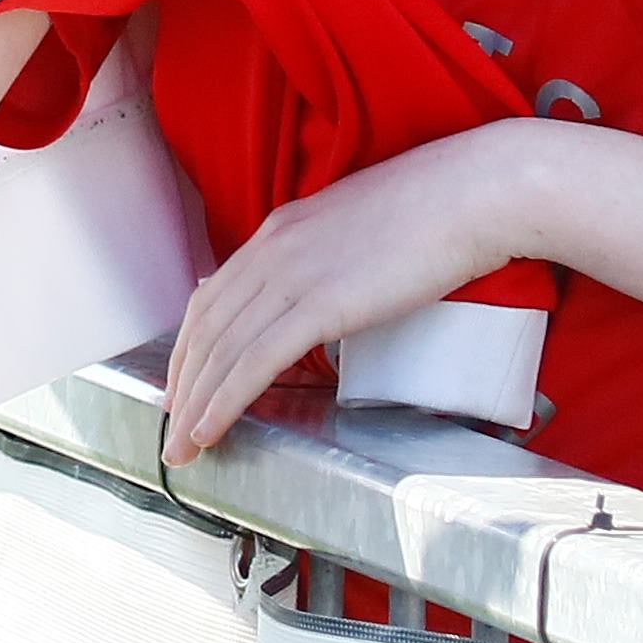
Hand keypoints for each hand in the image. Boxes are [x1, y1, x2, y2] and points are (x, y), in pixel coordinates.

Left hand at [161, 121, 540, 459]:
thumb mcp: (355, 234)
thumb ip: (325, 264)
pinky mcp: (321, 304)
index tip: (183, 384)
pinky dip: (226, 399)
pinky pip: (256, 361)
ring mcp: (292, 276)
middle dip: (183, 385)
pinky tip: (211, 427)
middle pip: (205, 329)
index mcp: (278, 233)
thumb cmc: (431, 216)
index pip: (211, 299)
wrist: (470, 194)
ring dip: (196, 404)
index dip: (190, 348)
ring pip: (223, 350)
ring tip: (183, 447)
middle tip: (172, 430)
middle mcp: (272, 252)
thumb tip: (320, 302)